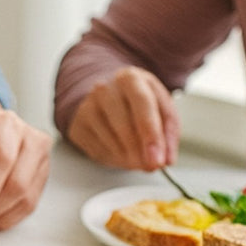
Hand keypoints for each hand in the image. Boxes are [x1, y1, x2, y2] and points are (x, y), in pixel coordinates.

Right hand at [65, 65, 179, 169]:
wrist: (108, 95)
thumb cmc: (139, 103)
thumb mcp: (162, 108)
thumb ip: (168, 133)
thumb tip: (166, 160)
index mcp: (130, 79)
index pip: (143, 106)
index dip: (151, 135)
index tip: (157, 160)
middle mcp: (104, 89)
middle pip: (123, 126)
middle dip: (139, 152)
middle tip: (151, 167)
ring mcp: (86, 107)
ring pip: (109, 141)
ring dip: (127, 158)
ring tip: (138, 160)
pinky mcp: (77, 126)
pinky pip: (96, 150)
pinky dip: (113, 158)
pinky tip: (121, 154)